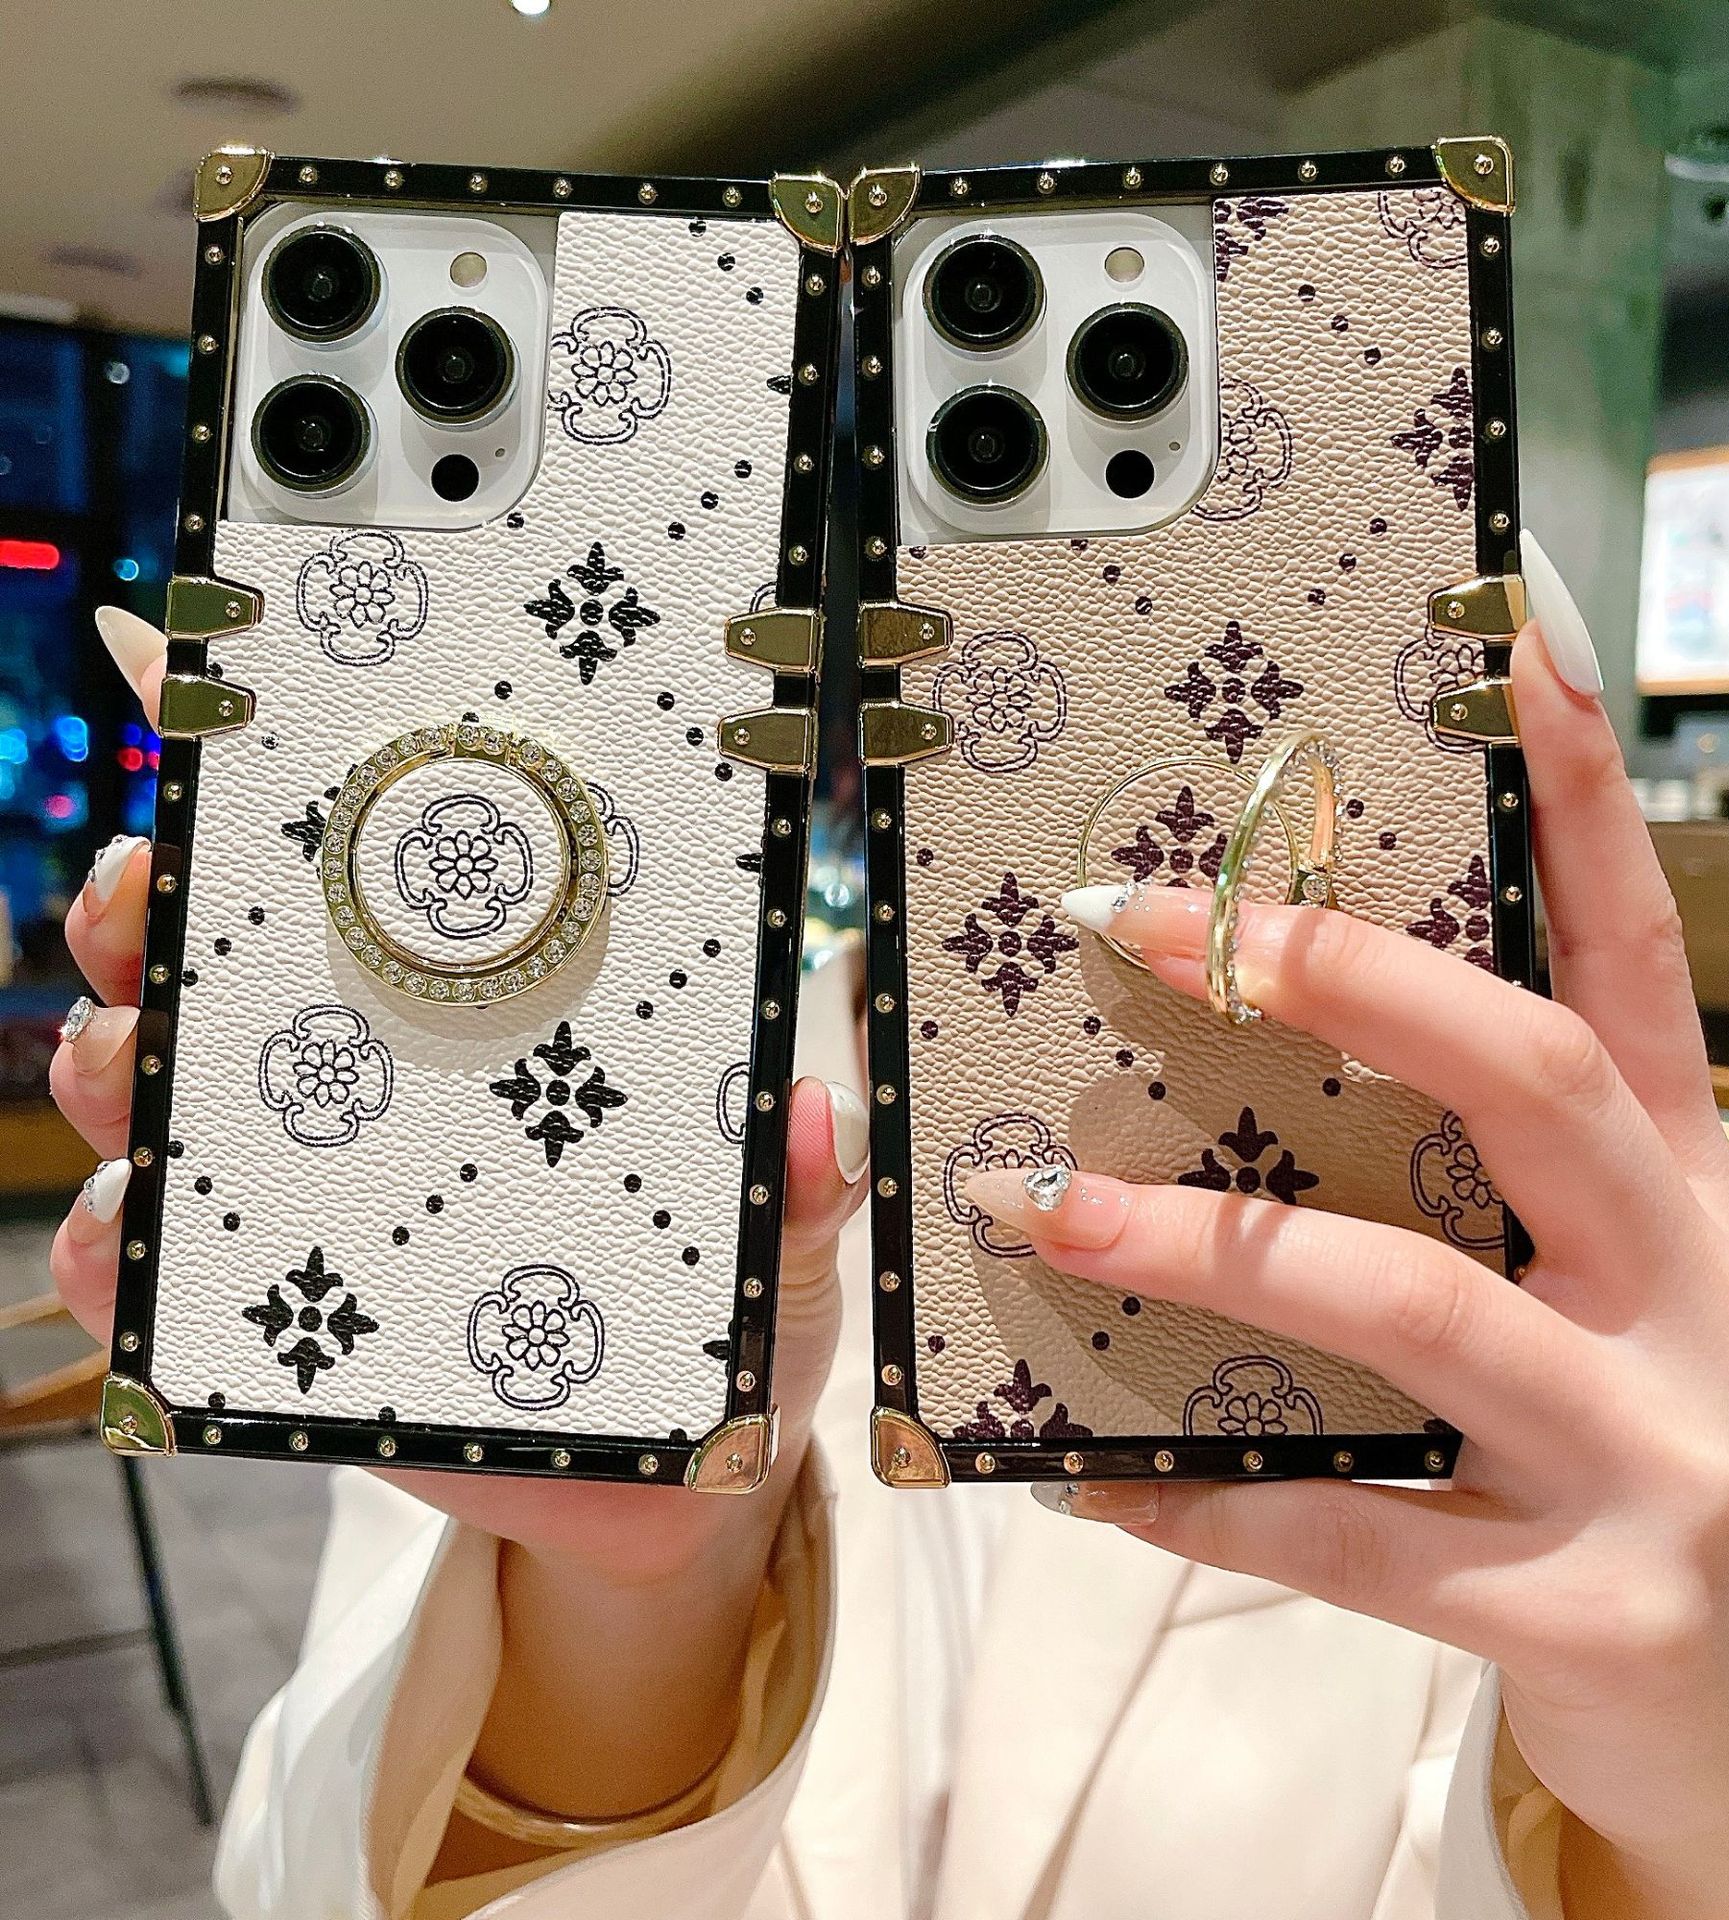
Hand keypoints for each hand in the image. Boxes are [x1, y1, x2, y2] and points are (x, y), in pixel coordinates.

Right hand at [51, 609, 865, 1831]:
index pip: (377, 893)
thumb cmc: (733, 1310)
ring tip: (140, 1065)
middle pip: (223, 966)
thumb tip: (816, 1120)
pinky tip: (131, 1240)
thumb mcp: (777, 1236)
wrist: (684, 1479)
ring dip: (119, 1061)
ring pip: (155, 1098)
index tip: (257, 762)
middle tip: (153, 894)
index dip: (300, 817)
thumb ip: (797, 1186)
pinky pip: (144, 1284)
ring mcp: (311, 1200)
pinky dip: (111, 1250)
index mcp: (496, 1026)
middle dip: (156, 908)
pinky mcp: (270, 1329)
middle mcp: (384, 1088)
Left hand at [965, 578, 1728, 1919]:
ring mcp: (1657, 1454)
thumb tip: (1257, 1087)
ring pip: (1411, 1302)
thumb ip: (1475, 1193)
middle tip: (1151, 919)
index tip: (1509, 642)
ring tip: (1046, 1203)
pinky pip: (1351, 1535)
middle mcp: (1694, 1295)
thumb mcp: (1598, 1296)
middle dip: (1343, 978)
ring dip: (1204, 1242)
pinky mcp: (1589, 1608)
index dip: (1586, 794)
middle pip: (1528, 1080)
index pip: (1635, 957)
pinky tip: (1092, 1478)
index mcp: (1684, 1194)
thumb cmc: (1642, 1456)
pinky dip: (1203, 1497)